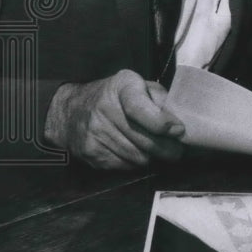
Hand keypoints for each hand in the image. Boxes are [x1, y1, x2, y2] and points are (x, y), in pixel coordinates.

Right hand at [45, 69, 185, 168]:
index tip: (178, 131)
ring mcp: (95, 132)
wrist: (71, 110)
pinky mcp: (91, 152)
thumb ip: (161, 99)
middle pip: (143, 139)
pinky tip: (139, 152)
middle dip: (167, 148)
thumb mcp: (139, 85)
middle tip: (179, 150)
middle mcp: (104, 108)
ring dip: (154, 157)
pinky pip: (125, 165)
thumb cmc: (116, 96)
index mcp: (122, 86)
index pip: (139, 108)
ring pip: (137, 156)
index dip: (161, 122)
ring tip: (161, 151)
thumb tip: (180, 120)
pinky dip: (137, 162)